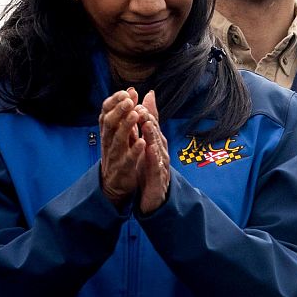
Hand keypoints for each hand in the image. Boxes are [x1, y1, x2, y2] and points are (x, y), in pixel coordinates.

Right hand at [99, 88, 145, 205]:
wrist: (116, 183)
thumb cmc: (121, 153)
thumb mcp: (124, 132)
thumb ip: (128, 112)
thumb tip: (131, 91)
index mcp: (109, 132)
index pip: (107, 113)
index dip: (114, 102)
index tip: (125, 92)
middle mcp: (109, 142)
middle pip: (110, 124)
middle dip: (119, 111)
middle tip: (129, 100)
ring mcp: (115, 155)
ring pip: (118, 139)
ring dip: (126, 126)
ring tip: (135, 115)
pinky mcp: (123, 169)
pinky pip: (128, 159)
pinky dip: (134, 150)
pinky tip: (142, 142)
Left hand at [135, 91, 169, 215]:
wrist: (155, 198)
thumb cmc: (150, 170)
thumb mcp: (147, 146)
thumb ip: (147, 125)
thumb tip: (147, 102)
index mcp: (155, 144)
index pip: (150, 125)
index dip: (144, 111)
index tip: (136, 98)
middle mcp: (160, 151)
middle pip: (155, 133)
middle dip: (149, 120)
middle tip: (141, 107)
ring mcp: (161, 164)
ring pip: (157, 147)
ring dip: (152, 135)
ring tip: (146, 124)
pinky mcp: (158, 178)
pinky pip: (156, 166)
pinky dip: (153, 157)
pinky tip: (149, 149)